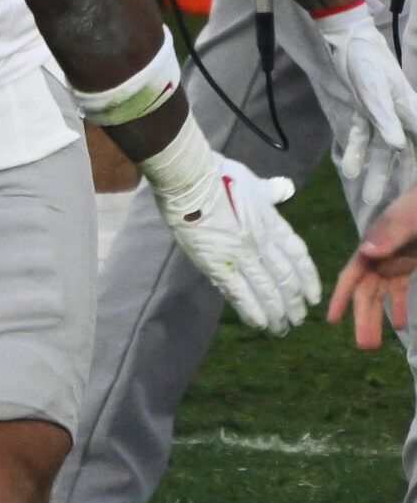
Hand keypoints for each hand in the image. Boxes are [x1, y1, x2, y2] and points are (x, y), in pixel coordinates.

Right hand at [153, 156, 320, 334]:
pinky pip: (240, 293)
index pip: (298, 256)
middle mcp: (263, 242)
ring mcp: (241, 255)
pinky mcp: (218, 264)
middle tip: (298, 319)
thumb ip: (271, 191)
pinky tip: (259, 324)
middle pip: (285, 279)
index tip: (313, 296)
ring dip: (276, 312)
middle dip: (294, 302)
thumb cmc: (218, 174)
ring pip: (267, 290)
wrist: (189, 178)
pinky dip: (252, 310)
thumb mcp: (253, 181)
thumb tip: (286, 188)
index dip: (309, 279)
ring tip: (281, 328)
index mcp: (272, 223)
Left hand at [317, 1, 416, 206]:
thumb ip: (386, 116)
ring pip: (381, 150)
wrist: (348, 40)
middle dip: (401, 179)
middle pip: (405, 154)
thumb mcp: (376, 89)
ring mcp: (381, 115)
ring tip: (368, 197)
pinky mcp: (364, 110)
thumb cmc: (368, 61)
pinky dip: (356, 151)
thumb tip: (397, 146)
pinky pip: (362, 136)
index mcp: (411, 113)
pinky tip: (350, 169)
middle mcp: (400, 118)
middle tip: (395, 206)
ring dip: (376, 172)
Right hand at [329, 183, 416, 347]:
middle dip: (363, 318)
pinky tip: (401, 325)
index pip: (350, 277)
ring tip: (375, 344)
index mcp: (371, 248)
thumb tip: (364, 252)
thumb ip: (387, 236)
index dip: (340, 298)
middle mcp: (376, 258)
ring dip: (377, 317)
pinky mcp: (405, 264)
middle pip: (365, 292)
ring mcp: (391, 262)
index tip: (332, 319)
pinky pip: (397, 289)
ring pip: (379, 295)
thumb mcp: (406, 222)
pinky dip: (397, 307)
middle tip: (365, 347)